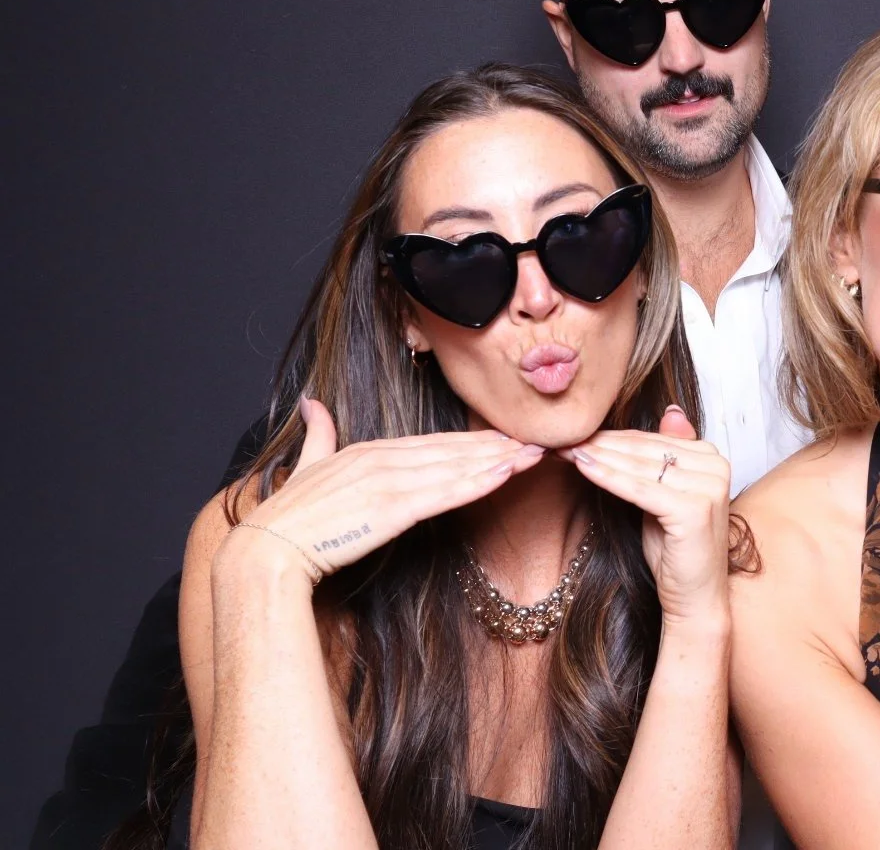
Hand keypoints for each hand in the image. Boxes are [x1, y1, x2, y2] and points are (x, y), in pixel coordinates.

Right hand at [222, 397, 545, 578]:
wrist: (266, 552)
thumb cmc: (286, 517)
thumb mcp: (305, 465)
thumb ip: (316, 433)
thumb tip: (312, 403)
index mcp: (366, 450)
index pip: (431, 443)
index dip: (470, 441)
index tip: (503, 437)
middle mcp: (382, 459)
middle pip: (451, 451)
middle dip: (496, 447)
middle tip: (536, 441)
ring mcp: (389, 482)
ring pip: (456, 469)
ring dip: (499, 462)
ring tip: (534, 455)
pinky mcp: (392, 509)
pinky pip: (445, 494)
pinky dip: (478, 482)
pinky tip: (506, 476)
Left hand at [559, 406, 731, 625]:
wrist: (696, 599)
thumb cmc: (677, 551)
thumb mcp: (669, 496)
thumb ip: (669, 456)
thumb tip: (672, 410)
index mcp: (713, 458)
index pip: (652, 440)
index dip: (613, 438)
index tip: (577, 434)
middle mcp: (717, 467)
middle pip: (645, 451)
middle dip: (601, 445)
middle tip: (562, 439)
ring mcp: (708, 488)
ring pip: (638, 468)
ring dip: (598, 458)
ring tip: (565, 450)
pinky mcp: (693, 509)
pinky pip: (639, 489)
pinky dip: (608, 477)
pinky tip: (582, 467)